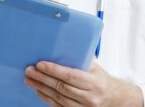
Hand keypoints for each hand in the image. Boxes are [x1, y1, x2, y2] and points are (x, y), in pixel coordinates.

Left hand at [24, 61, 142, 106]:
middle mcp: (90, 97)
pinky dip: (47, 98)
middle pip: (61, 87)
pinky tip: (38, 91)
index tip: (40, 64)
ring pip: (58, 98)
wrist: (114, 99)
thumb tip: (59, 46)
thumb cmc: (100, 79)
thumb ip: (79, 59)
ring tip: (29, 80)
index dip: (54, 70)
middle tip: (29, 71)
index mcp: (95, 83)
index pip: (71, 76)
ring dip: (41, 89)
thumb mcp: (94, 67)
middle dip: (43, 78)